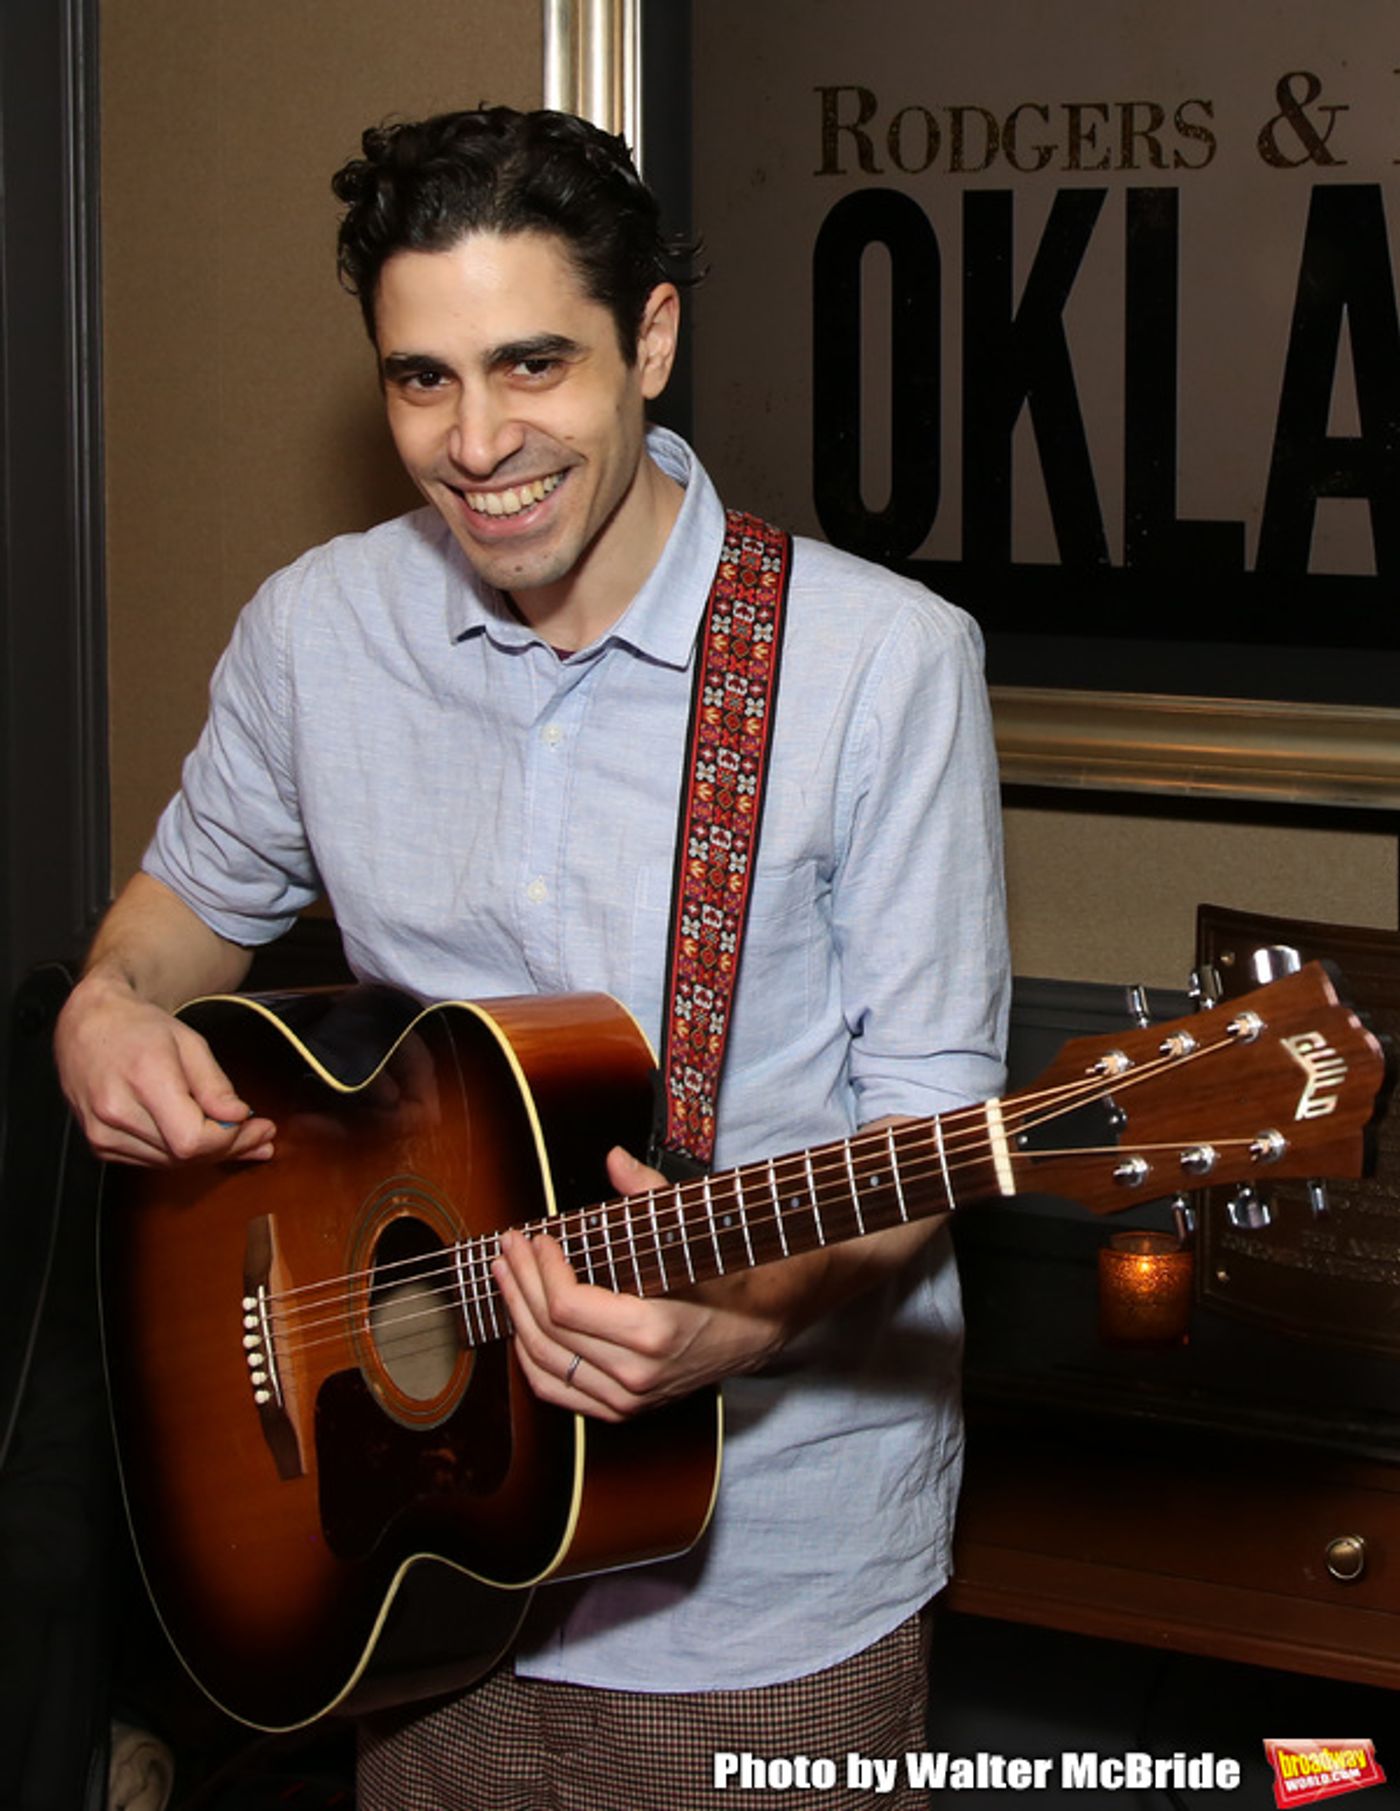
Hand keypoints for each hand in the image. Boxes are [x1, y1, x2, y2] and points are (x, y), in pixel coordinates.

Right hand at [54, 972, 275, 1165]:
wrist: (89, 1026)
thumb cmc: (139, 1028)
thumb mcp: (190, 1043)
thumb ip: (215, 1085)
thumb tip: (238, 1118)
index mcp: (143, 1079)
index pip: (192, 1138)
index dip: (231, 1139)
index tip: (259, 1125)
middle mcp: (117, 1112)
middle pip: (185, 1154)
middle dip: (230, 1147)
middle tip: (261, 1136)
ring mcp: (103, 1133)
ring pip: (171, 1163)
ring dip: (210, 1154)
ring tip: (243, 1140)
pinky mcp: (100, 1144)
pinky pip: (153, 1160)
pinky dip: (182, 1154)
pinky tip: (205, 1142)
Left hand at [492, 1146, 795, 1422]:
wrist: (757, 1330)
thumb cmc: (722, 1276)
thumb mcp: (689, 1230)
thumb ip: (648, 1192)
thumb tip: (614, 1158)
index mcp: (653, 1332)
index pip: (567, 1307)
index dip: (542, 1270)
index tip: (537, 1238)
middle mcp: (637, 1374)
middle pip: (548, 1332)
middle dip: (520, 1283)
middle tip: (510, 1246)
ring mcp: (628, 1398)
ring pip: (544, 1363)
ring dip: (516, 1315)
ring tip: (505, 1275)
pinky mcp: (622, 1409)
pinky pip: (557, 1389)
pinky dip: (530, 1357)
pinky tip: (520, 1322)